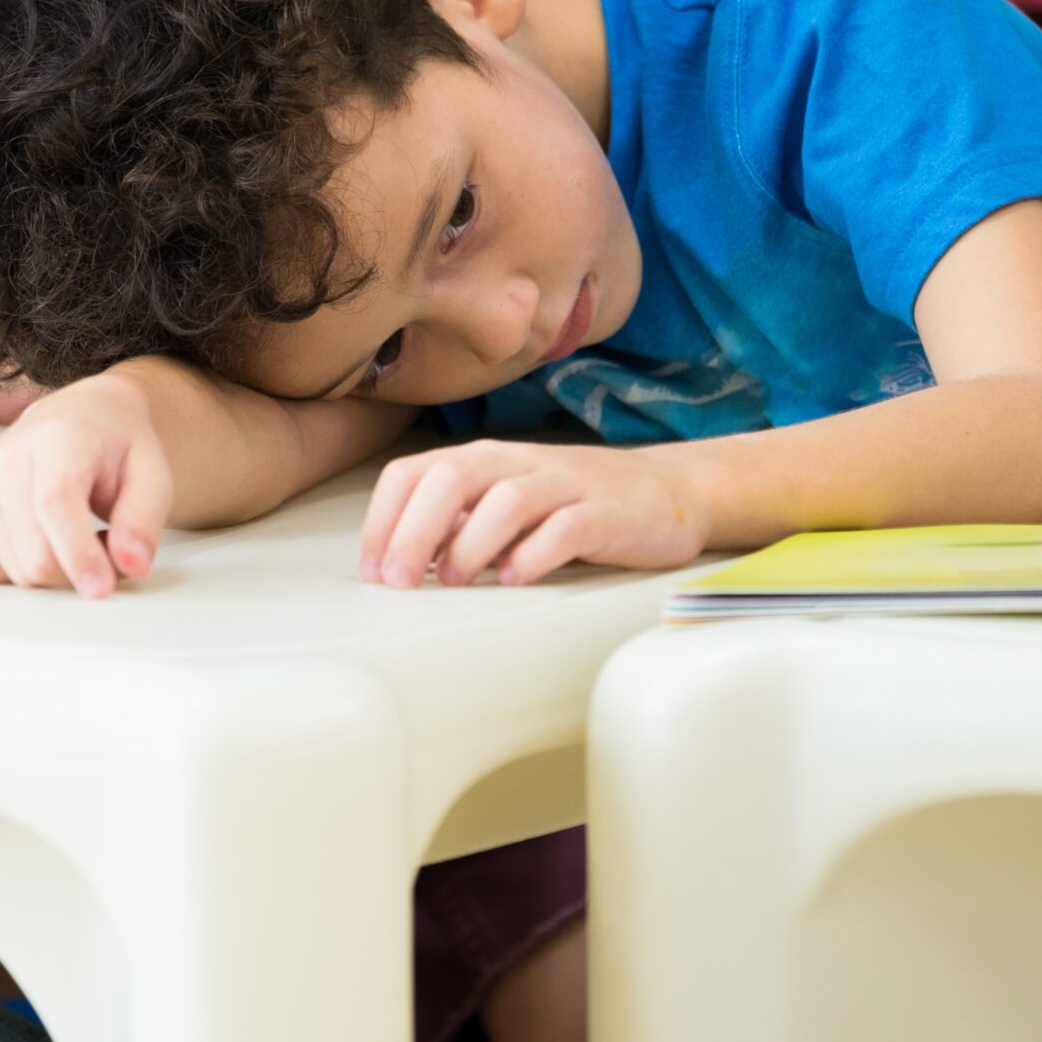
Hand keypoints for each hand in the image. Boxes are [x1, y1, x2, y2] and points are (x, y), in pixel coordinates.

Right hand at [0, 373, 171, 596]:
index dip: (78, 555)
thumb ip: (143, 521)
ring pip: (11, 572)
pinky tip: (33, 541)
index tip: (102, 588)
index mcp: (56, 437)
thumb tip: (131, 564)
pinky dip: (10, 571)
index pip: (54, 505)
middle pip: (33, 556)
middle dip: (75, 571)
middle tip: (101, 547)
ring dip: (49, 571)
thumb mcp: (152, 476)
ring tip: (69, 536)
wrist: (80, 420)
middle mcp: (3, 455)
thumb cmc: (113, 448)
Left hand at [360, 440, 711, 587]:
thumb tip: (397, 561)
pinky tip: (514, 580)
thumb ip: (456, 524)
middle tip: (400, 581)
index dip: (383, 520)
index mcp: (483, 460)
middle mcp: (518, 463)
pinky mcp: (606, 514)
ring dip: (469, 545)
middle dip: (414, 532)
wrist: (667, 492)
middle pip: (450, 479)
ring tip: (455, 581)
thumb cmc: (572, 504)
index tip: (373, 570)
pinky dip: (533, 556)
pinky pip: (565, 529)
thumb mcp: (503, 506)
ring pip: (506, 500)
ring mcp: (565, 485)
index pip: (413, 473)